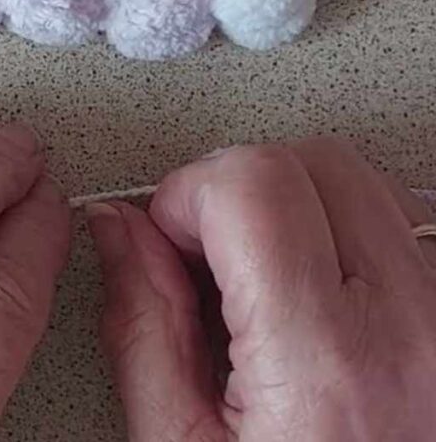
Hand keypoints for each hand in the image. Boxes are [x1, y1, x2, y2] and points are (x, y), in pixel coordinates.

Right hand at [87, 138, 435, 440]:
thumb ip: (140, 324)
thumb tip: (120, 231)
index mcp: (326, 364)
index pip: (252, 185)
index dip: (185, 194)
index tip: (164, 235)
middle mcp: (413, 329)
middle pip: (306, 162)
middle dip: (231, 190)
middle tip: (204, 255)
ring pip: (356, 175)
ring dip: (287, 202)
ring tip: (257, 277)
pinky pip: (400, 214)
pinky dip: (339, 224)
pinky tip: (308, 284)